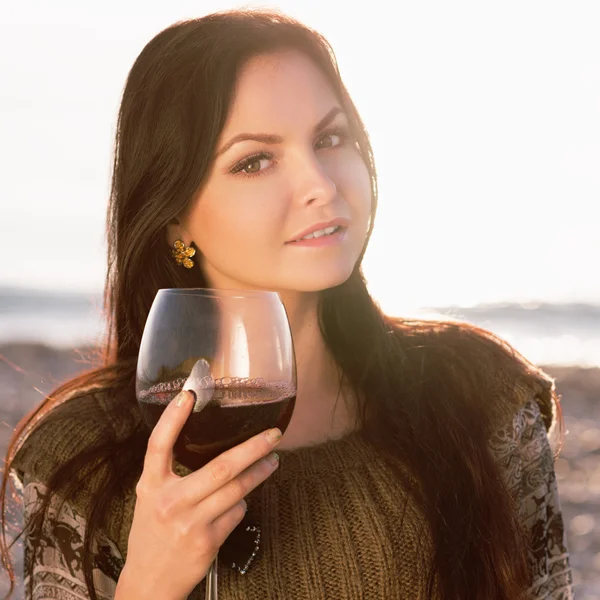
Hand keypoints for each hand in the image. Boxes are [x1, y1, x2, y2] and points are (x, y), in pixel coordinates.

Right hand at [115, 390, 281, 599]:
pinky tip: (240, 501)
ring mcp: (190, 523)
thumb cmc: (152, 535)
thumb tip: (210, 443)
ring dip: (259, 473)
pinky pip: (237, 513)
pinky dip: (242, 504)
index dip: (172, 418)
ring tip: (272, 460)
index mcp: (150, 486)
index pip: (158, 445)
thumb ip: (170, 473)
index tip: (189, 394)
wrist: (149, 584)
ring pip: (237, 490)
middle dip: (253, 448)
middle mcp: (170, 502)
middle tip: (273, 434)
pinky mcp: (208, 542)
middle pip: (220, 466)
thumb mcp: (151, 499)